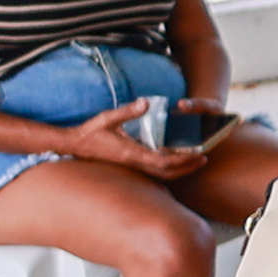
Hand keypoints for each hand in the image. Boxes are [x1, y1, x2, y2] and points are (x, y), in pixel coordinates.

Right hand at [66, 101, 198, 179]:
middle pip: (167, 173)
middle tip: (204, 159)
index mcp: (131, 153)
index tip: (198, 154)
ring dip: (180, 170)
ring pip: (161, 174)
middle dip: (188, 168)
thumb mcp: (108, 118)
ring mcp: (132, 166)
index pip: (163, 162)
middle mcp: (134, 163)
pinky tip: (175, 160)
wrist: (73, 145)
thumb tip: (146, 102)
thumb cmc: (90, 131)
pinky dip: (168, 169)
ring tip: (195, 160)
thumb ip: (128, 111)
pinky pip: (153, 171)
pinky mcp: (129, 164)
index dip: (183, 161)